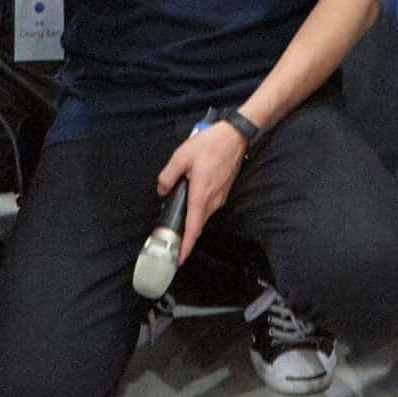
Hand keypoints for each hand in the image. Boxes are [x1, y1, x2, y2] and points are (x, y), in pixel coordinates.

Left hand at [152, 120, 248, 262]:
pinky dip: (199, 211)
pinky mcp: (224, 191)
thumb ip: (168, 175)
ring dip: (192, 223)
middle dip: (186, 237)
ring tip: (178, 224)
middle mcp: (213, 201)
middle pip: (198, 225)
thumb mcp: (181, 156)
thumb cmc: (209, 145)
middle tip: (171, 243)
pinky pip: (209, 207)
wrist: (235, 136)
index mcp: (201, 196)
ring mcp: (220, 197)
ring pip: (204, 216)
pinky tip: (190, 204)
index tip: (179, 260)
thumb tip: (161, 190)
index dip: (186, 246)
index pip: (193, 229)